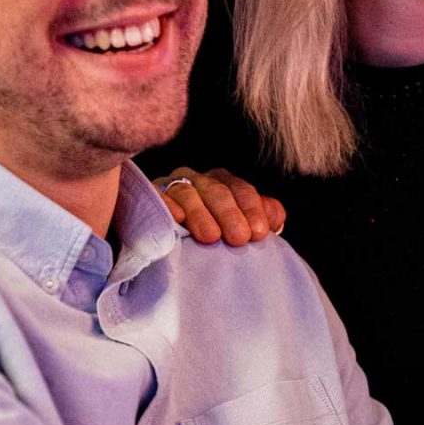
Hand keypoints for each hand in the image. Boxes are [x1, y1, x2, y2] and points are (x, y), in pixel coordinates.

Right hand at [155, 166, 285, 244]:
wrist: (162, 245)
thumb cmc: (207, 237)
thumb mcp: (236, 228)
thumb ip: (258, 221)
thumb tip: (275, 219)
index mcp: (221, 183)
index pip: (240, 189)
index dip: (252, 209)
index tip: (259, 233)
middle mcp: (197, 180)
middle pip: (216, 190)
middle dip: (230, 214)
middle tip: (239, 238)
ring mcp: (170, 186)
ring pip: (188, 193)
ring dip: (201, 214)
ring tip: (211, 237)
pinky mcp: (147, 196)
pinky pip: (158, 198)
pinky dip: (168, 206)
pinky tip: (177, 220)